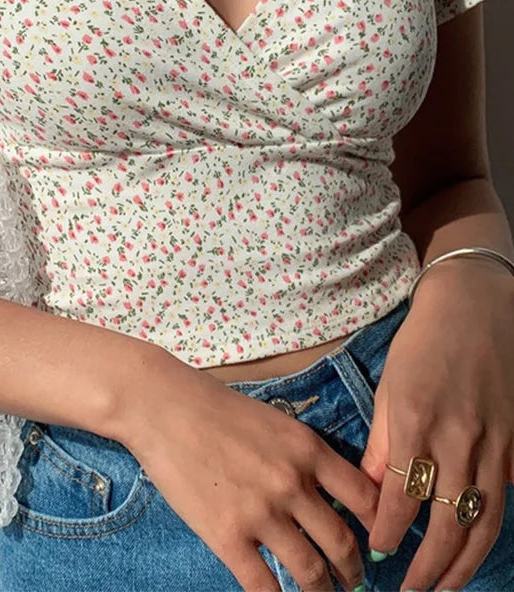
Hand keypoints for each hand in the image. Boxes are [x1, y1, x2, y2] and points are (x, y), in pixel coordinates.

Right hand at [118, 351, 380, 591]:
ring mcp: (261, 513)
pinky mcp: (228, 536)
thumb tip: (326, 490)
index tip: (379, 540)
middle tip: (355, 580)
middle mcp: (292, 484)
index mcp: (308, 450)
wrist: (164, 407)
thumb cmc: (216, 407)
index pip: (364, 498)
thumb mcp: (275, 420)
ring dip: (322, 590)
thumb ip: (303, 455)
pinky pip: (263, 585)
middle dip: (353, 569)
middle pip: (342, 542)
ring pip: (309, 571)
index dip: (379, 525)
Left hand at [359, 259, 513, 590]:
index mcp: (416, 420)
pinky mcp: (513, 442)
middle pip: (447, 521)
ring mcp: (491, 441)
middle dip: (429, 567)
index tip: (377, 555)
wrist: (474, 307)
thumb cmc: (422, 344)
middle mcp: (457, 436)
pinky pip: (502, 496)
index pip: (401, 497)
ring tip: (443, 588)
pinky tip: (473, 550)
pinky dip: (487, 530)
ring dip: (463, 563)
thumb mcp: (390, 387)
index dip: (389, 534)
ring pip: (482, 520)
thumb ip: (381, 444)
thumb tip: (370, 494)